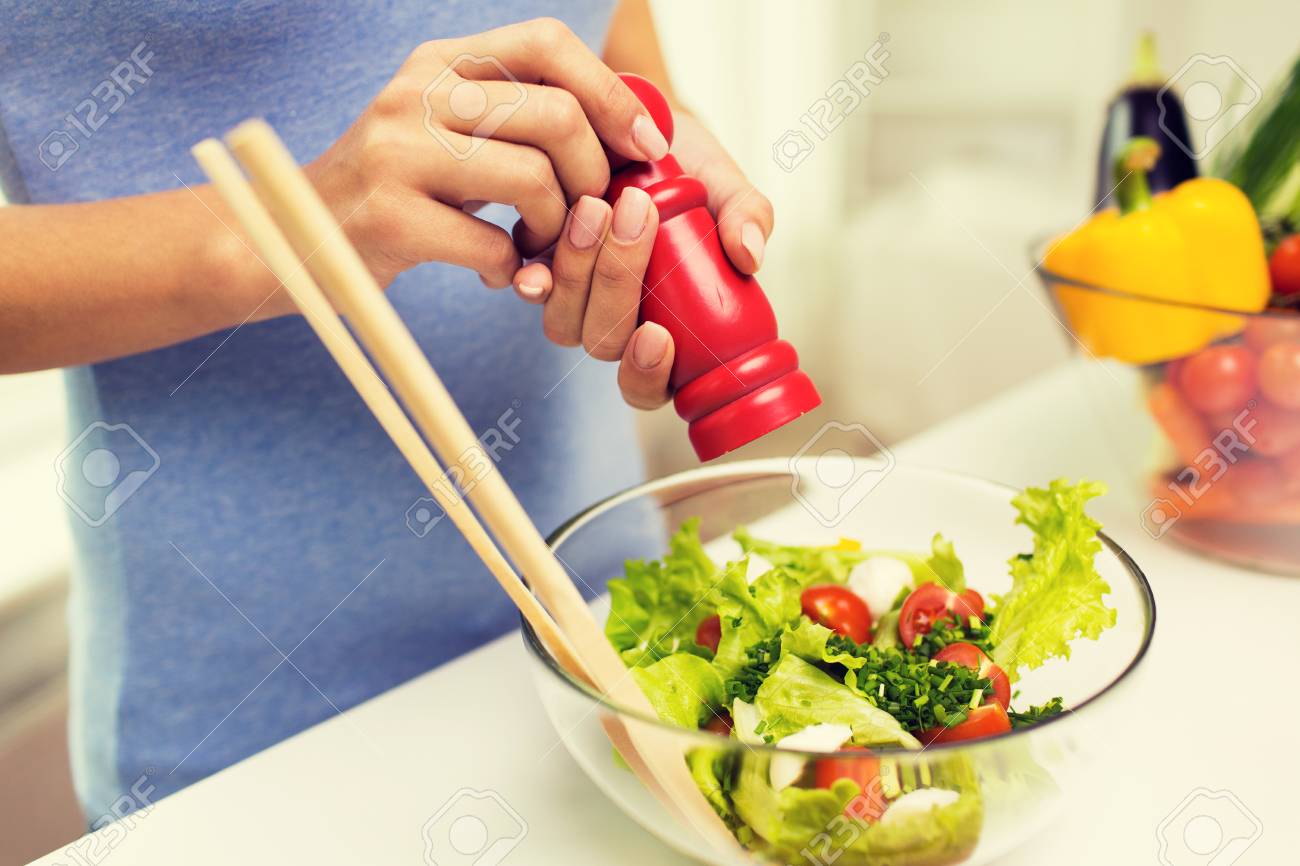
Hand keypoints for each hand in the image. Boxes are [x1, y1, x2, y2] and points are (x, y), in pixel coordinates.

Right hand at [300, 17, 667, 293]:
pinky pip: (493, 245)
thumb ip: (514, 119)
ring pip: (533, 179)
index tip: (645, 147)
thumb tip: (625, 130)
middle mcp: (417, 93)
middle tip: (584, 215)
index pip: (547, 42)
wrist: (292, 240)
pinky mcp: (390, 218)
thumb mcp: (443, 132)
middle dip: (594, 176)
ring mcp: (398, 152)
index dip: (611, 93)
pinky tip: (498, 273)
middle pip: (556, 115)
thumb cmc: (392, 192)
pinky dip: (512, 270)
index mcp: (440, 63)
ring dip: (556, 229)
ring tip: (538, 249)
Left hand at [510, 111, 773, 409]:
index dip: (647, 375)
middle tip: (635, 212)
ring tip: (596, 204)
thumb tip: (750, 254)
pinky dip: (534, 264)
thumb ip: (747, 215)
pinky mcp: (536, 266)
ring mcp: (573, 299)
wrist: (635, 122)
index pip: (648, 387)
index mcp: (668, 330)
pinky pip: (528, 284)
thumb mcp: (724, 186)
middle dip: (615, 284)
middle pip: (603, 342)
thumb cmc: (688, 167)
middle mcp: (616, 324)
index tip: (657, 335)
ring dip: (577, 269)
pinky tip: (547, 229)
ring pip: (562, 319)